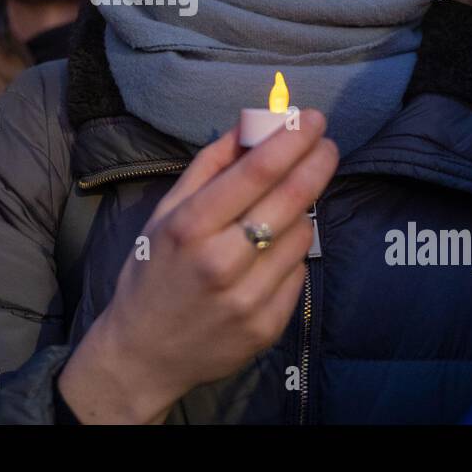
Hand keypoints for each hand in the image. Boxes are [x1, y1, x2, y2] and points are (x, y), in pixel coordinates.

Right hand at [58, 109, 337, 422]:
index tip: (312, 118)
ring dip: (301, 213)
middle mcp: (221, 262)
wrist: (144, 353)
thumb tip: (251, 125)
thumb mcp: (166, 213)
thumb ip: (209, 167)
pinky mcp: (267, 326)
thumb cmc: (152, 272)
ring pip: (301, 235)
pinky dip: (291, 254)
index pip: (257, 172)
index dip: (291, 139)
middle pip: (290, 199)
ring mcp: (248, 299)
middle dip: (316, 163)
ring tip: (282, 210)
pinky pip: (298, 272)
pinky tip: (270, 253)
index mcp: (191, 227)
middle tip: (327, 144)